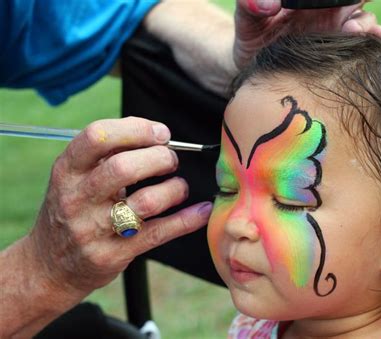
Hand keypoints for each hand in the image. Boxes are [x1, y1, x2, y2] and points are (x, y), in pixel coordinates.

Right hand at [29, 117, 211, 295]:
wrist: (49, 266)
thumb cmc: (72, 211)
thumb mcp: (76, 178)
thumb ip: (108, 154)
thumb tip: (156, 134)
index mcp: (67, 170)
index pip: (97, 136)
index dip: (137, 129)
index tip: (161, 133)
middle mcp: (76, 198)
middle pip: (124, 167)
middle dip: (159, 158)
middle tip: (171, 161)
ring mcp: (93, 229)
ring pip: (145, 202)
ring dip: (174, 189)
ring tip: (180, 187)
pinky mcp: (113, 254)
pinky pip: (158, 233)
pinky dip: (186, 219)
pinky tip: (200, 211)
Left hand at [234, 0, 380, 68]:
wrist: (252, 65)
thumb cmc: (252, 33)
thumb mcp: (246, 15)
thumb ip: (251, 3)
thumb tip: (269, 5)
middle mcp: (328, 10)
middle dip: (360, 0)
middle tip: (348, 16)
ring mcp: (336, 31)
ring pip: (365, 19)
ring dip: (365, 23)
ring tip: (351, 31)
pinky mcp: (340, 53)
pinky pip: (366, 42)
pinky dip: (376, 39)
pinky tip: (376, 41)